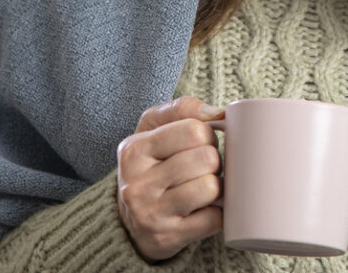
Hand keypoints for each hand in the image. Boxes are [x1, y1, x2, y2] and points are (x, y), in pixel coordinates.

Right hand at [116, 96, 224, 261]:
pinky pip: (215, 218)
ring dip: (216, 186)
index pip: (194, 130)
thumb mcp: (154, 129)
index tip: (198, 143)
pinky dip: (217, 212)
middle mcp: (137, 184)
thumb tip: (217, 114)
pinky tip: (202, 209)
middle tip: (202, 167)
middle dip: (213, 161)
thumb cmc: (151, 165)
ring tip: (202, 187)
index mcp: (133, 151)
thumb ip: (183, 109)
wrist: (129, 222)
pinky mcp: (168, 238)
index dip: (206, 134)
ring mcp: (151, 214)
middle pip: (207, 158)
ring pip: (211, 188)